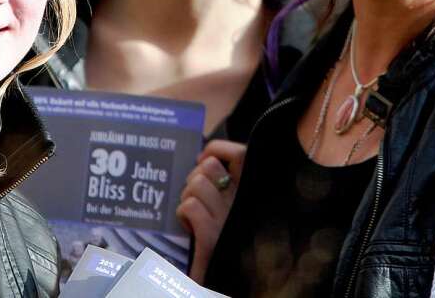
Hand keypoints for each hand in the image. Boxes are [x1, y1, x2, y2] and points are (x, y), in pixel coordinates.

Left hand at [177, 139, 246, 282]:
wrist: (220, 286)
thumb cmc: (224, 245)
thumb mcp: (232, 211)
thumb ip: (224, 188)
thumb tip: (203, 159)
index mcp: (253, 196)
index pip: (240, 154)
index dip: (217, 149)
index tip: (203, 159)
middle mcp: (245, 205)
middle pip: (210, 166)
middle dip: (194, 178)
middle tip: (196, 199)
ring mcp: (230, 222)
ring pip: (196, 185)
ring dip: (186, 198)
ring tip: (192, 218)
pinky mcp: (213, 240)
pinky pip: (189, 207)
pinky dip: (182, 215)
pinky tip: (189, 230)